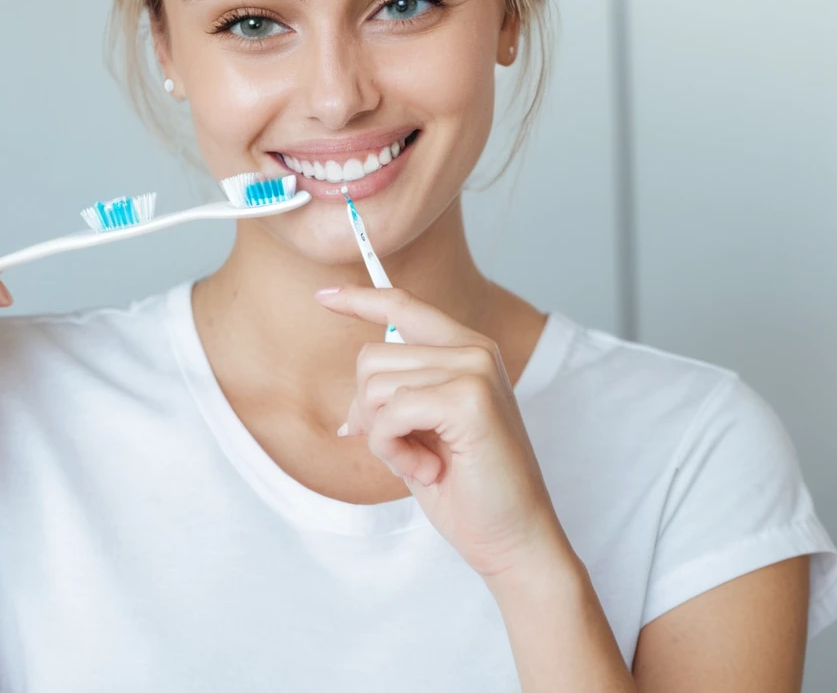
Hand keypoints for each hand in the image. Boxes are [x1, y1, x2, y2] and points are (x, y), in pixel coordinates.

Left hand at [315, 284, 566, 579]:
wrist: (514, 540)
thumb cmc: (466, 489)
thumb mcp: (420, 435)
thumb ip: (394, 402)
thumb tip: (351, 406)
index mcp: (464, 351)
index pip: (403, 306)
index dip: (360, 299)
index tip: (323, 297)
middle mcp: (473, 350)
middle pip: (372, 356)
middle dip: (367, 411)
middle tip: (401, 449)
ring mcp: (474, 370)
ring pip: (376, 386)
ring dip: (383, 437)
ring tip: (422, 462)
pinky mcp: (469, 398)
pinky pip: (391, 412)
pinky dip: (394, 450)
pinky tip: (430, 471)